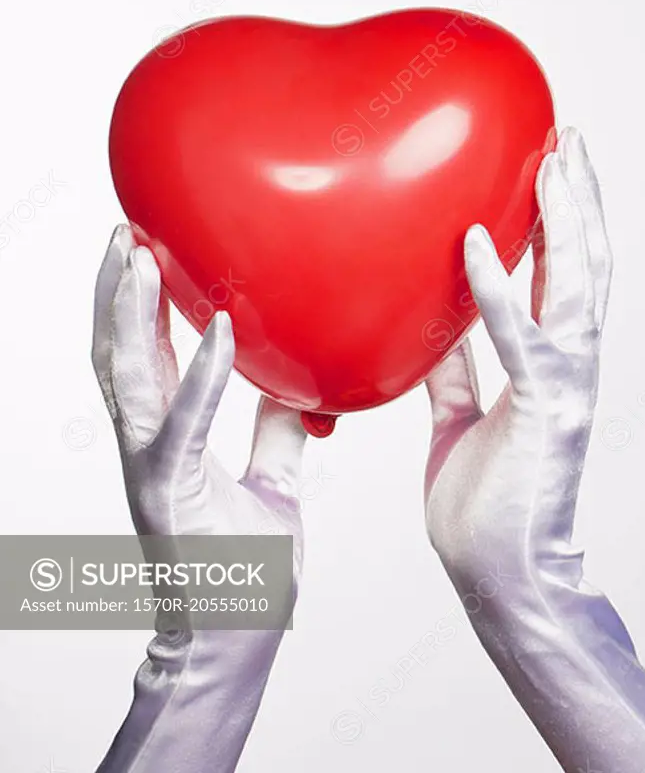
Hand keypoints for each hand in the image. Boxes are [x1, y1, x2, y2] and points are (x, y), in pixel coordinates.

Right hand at [92, 224, 304, 562]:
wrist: (238, 639)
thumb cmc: (248, 569)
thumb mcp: (274, 482)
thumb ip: (278, 432)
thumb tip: (300, 389)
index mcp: (167, 441)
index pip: (144, 359)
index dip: (138, 308)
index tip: (143, 255)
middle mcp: (147, 447)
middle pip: (117, 354)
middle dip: (116, 292)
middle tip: (125, 232)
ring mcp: (151, 468)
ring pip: (126, 378)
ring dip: (129, 315)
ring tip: (138, 258)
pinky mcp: (172, 495)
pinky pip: (183, 425)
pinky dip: (201, 377)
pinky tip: (223, 332)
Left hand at [424, 128, 644, 771]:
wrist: (501, 578)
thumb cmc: (484, 504)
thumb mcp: (458, 421)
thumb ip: (453, 371)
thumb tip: (433, 332)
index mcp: (550, 365)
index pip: (563, 277)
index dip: (564, 221)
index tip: (553, 166)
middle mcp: (569, 366)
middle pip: (587, 264)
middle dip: (581, 199)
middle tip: (567, 137)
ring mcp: (564, 387)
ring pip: (578, 286)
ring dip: (568, 220)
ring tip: (556, 160)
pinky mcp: (543, 413)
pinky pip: (518, 340)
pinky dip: (499, 290)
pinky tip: (478, 242)